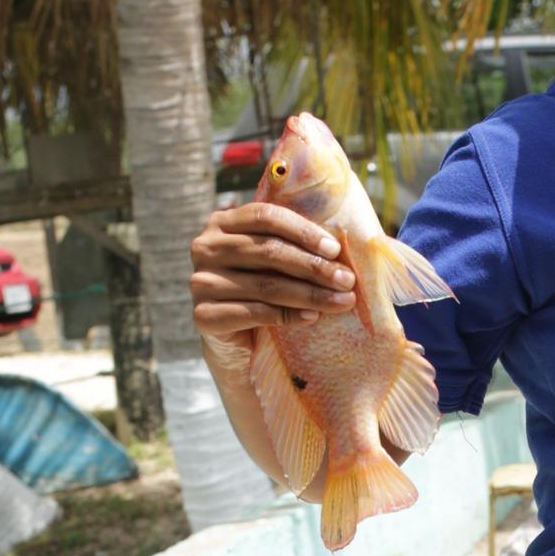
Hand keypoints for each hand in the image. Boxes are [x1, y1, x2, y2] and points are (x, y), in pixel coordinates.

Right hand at [189, 202, 358, 342]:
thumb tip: (355, 236)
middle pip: (268, 251)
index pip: (266, 216)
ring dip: (310, 293)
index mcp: (223, 221)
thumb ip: (297, 242)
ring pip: (265, 284)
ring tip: (341, 301)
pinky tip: (312, 317)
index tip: (336, 249)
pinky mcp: (203, 315)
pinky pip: (253, 312)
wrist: (238, 339)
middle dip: (314, 266)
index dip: (303, 231)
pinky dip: (286, 315)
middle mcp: (205, 247)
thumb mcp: (278, 260)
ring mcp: (199, 282)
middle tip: (347, 280)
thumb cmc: (266, 288)